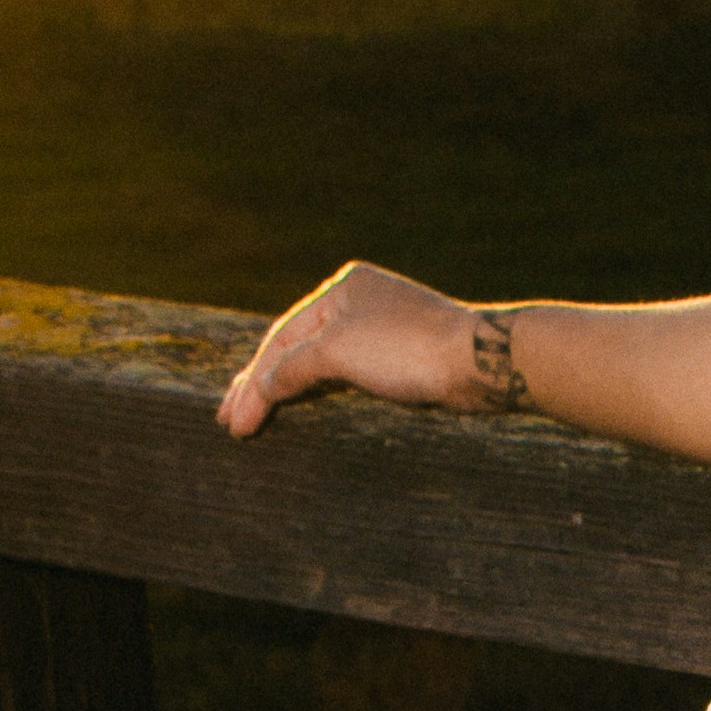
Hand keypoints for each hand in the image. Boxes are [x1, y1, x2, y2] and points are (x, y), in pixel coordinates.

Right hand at [218, 262, 492, 437]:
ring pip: (321, 363)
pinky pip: (348, 376)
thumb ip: (293, 367)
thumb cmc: (408, 348)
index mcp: (341, 289)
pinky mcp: (403, 358)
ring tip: (256, 418)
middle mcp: (359, 303)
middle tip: (231, 421)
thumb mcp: (337, 352)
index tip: (232, 420)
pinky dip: (320, 392)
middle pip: (297, 348)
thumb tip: (260, 386)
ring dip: (287, 390)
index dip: (254, 381)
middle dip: (263, 385)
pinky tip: (305, 407)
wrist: (479, 363)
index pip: (282, 337)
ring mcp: (382, 330)